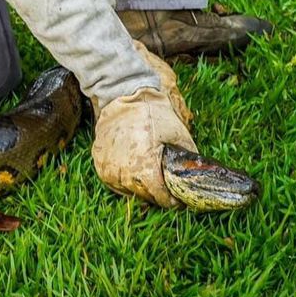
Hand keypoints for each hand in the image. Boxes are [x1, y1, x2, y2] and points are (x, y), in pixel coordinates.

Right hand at [91, 85, 196, 207]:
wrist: (125, 95)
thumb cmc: (154, 114)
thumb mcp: (179, 135)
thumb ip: (188, 159)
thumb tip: (196, 177)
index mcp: (145, 168)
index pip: (160, 197)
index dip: (171, 201)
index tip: (178, 200)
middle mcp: (124, 172)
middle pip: (144, 196)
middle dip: (157, 195)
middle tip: (166, 189)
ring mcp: (109, 168)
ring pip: (128, 190)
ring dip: (140, 188)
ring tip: (150, 178)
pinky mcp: (99, 163)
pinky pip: (114, 182)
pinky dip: (125, 181)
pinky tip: (134, 171)